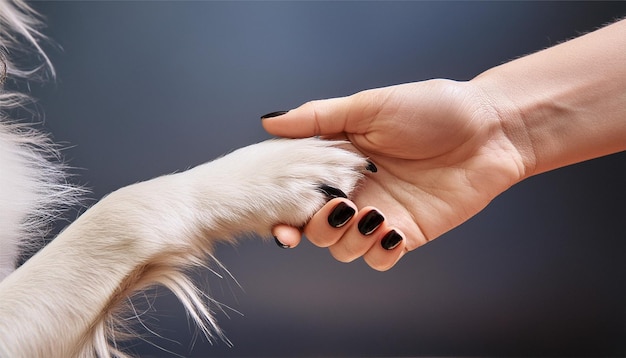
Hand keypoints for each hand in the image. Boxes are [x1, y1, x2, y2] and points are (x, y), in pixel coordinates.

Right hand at [263, 79, 525, 269]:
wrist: (490, 128)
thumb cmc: (433, 109)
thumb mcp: (369, 106)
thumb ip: (318, 118)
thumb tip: (270, 122)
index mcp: (338, 163)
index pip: (299, 194)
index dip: (284, 213)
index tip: (280, 225)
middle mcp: (355, 192)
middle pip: (315, 229)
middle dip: (317, 228)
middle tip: (339, 206)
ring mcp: (381, 215)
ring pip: (344, 249)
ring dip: (348, 239)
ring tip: (371, 213)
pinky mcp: (408, 233)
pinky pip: (382, 259)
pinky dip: (379, 252)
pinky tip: (392, 230)